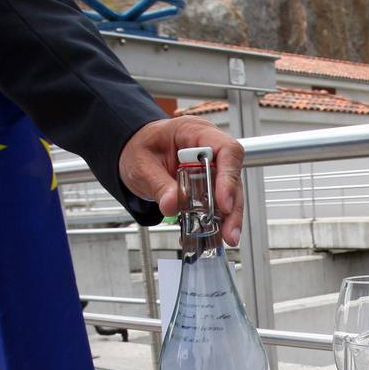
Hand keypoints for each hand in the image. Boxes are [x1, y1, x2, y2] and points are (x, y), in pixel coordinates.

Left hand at [119, 116, 244, 244]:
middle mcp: (209, 149)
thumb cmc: (141, 148)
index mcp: (195, 132)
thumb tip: (173, 204)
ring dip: (228, 217)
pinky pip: (217, 203)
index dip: (229, 177)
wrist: (135, 152)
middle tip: (229, 230)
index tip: (224, 203)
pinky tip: (211, 234)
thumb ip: (158, 184)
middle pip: (233, 176)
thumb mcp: (142, 165)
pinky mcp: (209, 185)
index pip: (226, 150)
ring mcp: (211, 168)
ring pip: (230, 193)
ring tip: (226, 236)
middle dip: (233, 206)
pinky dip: (215, 220)